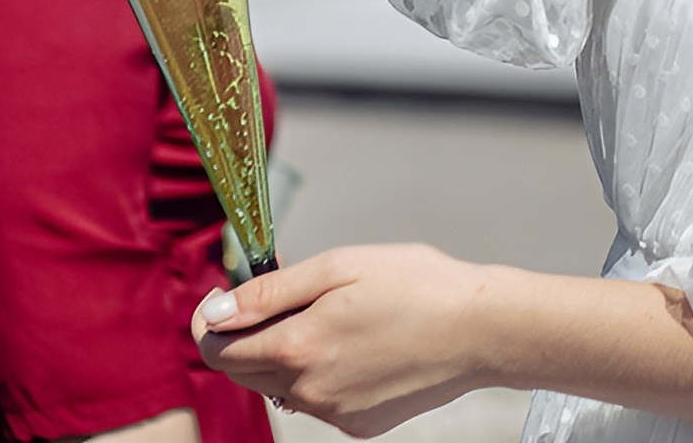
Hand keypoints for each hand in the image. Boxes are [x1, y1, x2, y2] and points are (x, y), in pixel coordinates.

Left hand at [192, 246, 495, 437]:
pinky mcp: (360, 426)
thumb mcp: (338, 267)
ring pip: (281, 385)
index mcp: (299, 347)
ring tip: (331, 315)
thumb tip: (217, 311)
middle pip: (243, 371)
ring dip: (286, 353)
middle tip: (285, 295)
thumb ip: (270, 292)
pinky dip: (321, 373)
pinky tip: (357, 344)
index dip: (211, 321)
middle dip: (246, 334)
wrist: (481, 330)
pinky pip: (318, 399)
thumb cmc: (415, 285)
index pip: (218, 350)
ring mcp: (335, 414)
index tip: (225, 295)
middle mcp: (310, 391)